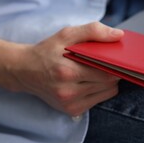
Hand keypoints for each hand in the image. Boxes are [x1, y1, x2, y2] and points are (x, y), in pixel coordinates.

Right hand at [7, 22, 123, 115]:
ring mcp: (70, 104)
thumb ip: (93, 31)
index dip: (116, 63)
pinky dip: (100, 90)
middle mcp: (68, 92)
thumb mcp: (67, 34)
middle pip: (109, 83)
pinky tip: (91, 80)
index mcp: (67, 71)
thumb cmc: (47, 50)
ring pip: (107, 92)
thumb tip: (118, 35)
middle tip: (111, 61)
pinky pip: (99, 100)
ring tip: (99, 70)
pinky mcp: (71, 111)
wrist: (24, 71)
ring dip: (108, 81)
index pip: (106, 71)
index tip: (119, 57)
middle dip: (114, 71)